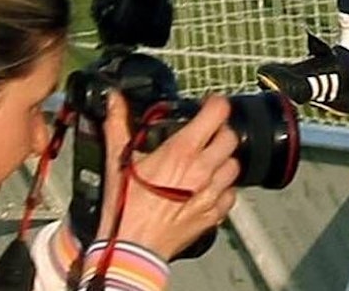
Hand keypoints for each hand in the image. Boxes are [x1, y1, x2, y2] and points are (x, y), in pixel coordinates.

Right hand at [97, 91, 238, 261]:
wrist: (132, 248)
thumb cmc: (125, 208)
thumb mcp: (118, 160)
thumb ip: (118, 124)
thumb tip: (114, 100)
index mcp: (182, 151)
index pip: (217, 113)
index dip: (215, 104)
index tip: (209, 105)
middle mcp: (202, 169)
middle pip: (230, 137)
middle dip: (220, 131)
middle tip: (207, 133)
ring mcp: (211, 193)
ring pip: (234, 165)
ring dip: (223, 159)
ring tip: (208, 161)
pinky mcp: (214, 214)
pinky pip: (231, 194)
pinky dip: (224, 189)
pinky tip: (208, 188)